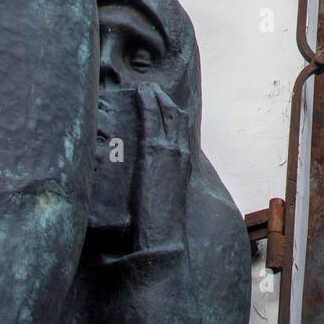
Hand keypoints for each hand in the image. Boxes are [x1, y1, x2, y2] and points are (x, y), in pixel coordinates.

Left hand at [131, 85, 192, 251]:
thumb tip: (148, 177)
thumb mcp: (165, 198)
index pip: (182, 129)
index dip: (172, 111)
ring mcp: (170, 150)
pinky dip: (146, 103)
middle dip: (165, 98)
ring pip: (166, 112)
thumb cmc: (160, 225)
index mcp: (185, 163)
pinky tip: (138, 94)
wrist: (162, 237)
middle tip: (151, 88)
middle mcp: (181, 153)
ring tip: (143, 86)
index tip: (161, 101)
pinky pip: (151, 119)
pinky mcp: (154, 152)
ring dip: (155, 96)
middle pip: (177, 115)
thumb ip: (160, 181)